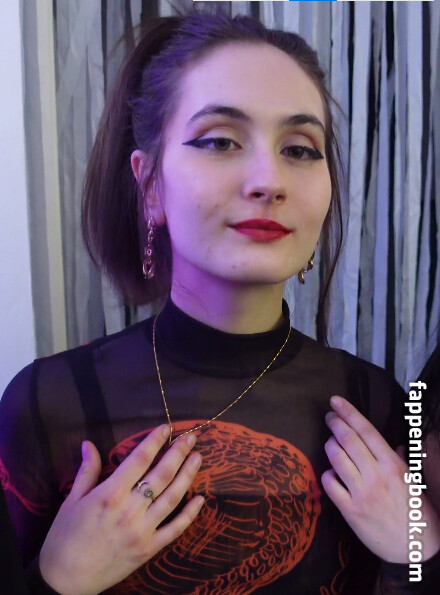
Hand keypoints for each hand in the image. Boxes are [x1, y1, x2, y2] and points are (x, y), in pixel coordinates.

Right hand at [39, 425, 203, 594]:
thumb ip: (87, 470)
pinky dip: (190, 514)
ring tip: (198, 457)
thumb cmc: (64, 537)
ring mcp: (143, 530)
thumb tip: (89, 443)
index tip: (166, 427)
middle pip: (161, 474)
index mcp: (110, 493)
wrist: (65, 581)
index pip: (139, 459)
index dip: (154, 440)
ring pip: (172, 497)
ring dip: (187, 475)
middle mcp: (130, 509)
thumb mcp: (72, 500)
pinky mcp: (149, 549)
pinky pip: (175, 528)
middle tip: (191, 437)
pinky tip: (200, 498)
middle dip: (178, 452)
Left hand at [321, 396, 439, 562]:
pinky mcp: (350, 510)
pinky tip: (331, 473)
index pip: (366, 430)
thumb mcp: (414, 482)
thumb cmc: (417, 514)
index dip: (348, 412)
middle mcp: (376, 475)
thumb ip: (400, 461)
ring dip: (329, 445)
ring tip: (331, 442)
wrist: (415, 551)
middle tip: (329, 416)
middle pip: (348, 439)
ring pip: (336, 457)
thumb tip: (393, 445)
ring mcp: (361, 492)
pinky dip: (327, 473)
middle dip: (334, 423)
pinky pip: (330, 483)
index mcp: (392, 464)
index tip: (335, 401)